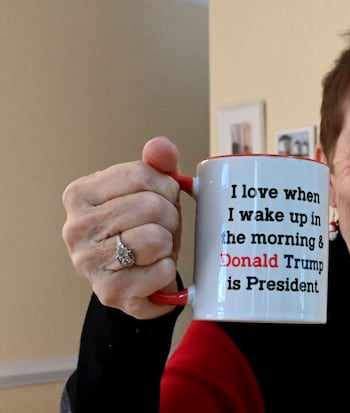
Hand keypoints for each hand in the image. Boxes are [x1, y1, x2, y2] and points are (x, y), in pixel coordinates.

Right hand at [62, 137, 182, 318]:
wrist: (141, 279)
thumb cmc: (144, 229)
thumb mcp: (153, 191)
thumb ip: (157, 164)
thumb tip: (161, 147)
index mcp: (80, 194)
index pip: (141, 173)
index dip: (165, 187)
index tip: (161, 200)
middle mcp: (75, 228)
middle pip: (151, 206)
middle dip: (169, 218)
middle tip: (162, 229)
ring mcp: (88, 263)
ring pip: (156, 238)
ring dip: (168, 244)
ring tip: (157, 249)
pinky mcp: (110, 293)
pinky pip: (161, 271)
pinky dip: (167, 271)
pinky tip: (153, 272)